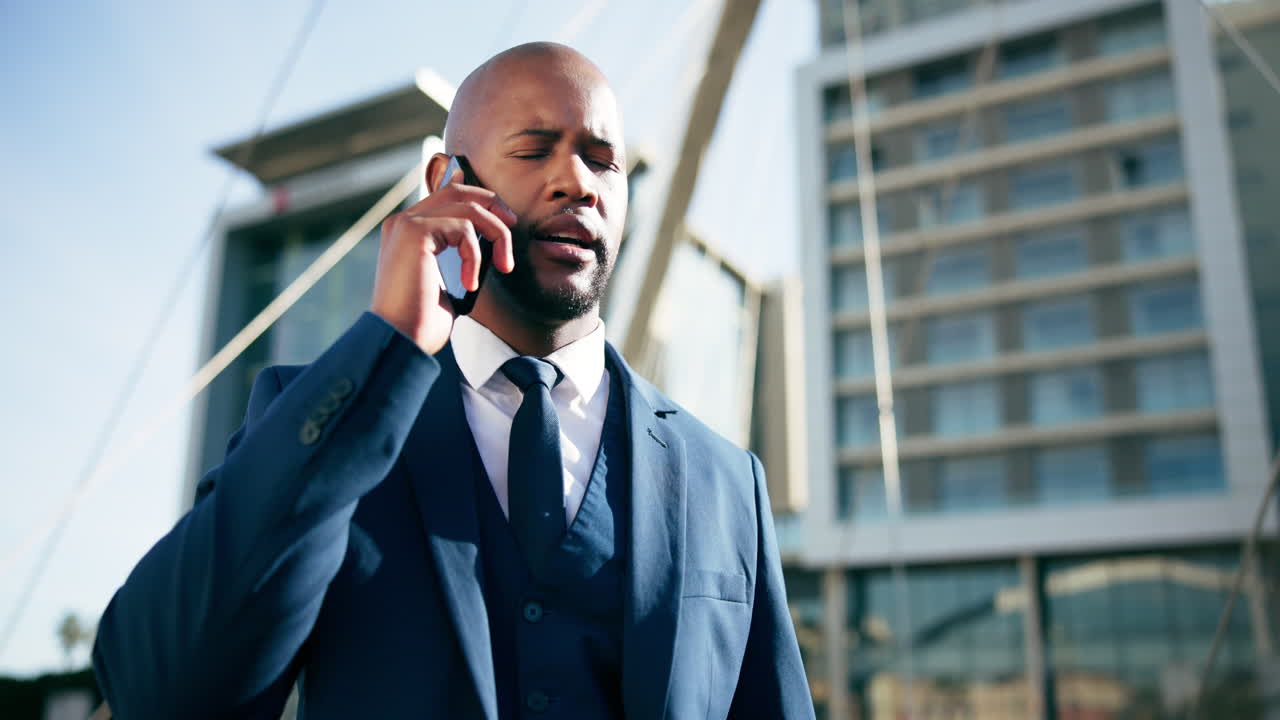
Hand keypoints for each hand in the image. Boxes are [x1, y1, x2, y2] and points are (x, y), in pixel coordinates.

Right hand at [370, 167, 516, 354]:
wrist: (400, 341)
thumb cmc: (421, 321)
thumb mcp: (447, 282)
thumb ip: (459, 256)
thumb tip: (488, 244)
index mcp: (408, 230)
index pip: (448, 196)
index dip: (482, 201)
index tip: (506, 222)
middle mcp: (403, 221)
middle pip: (459, 191)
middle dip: (493, 204)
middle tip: (513, 225)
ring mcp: (407, 224)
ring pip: (468, 207)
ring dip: (496, 234)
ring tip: (503, 265)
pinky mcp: (414, 232)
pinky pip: (464, 228)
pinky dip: (475, 256)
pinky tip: (469, 284)